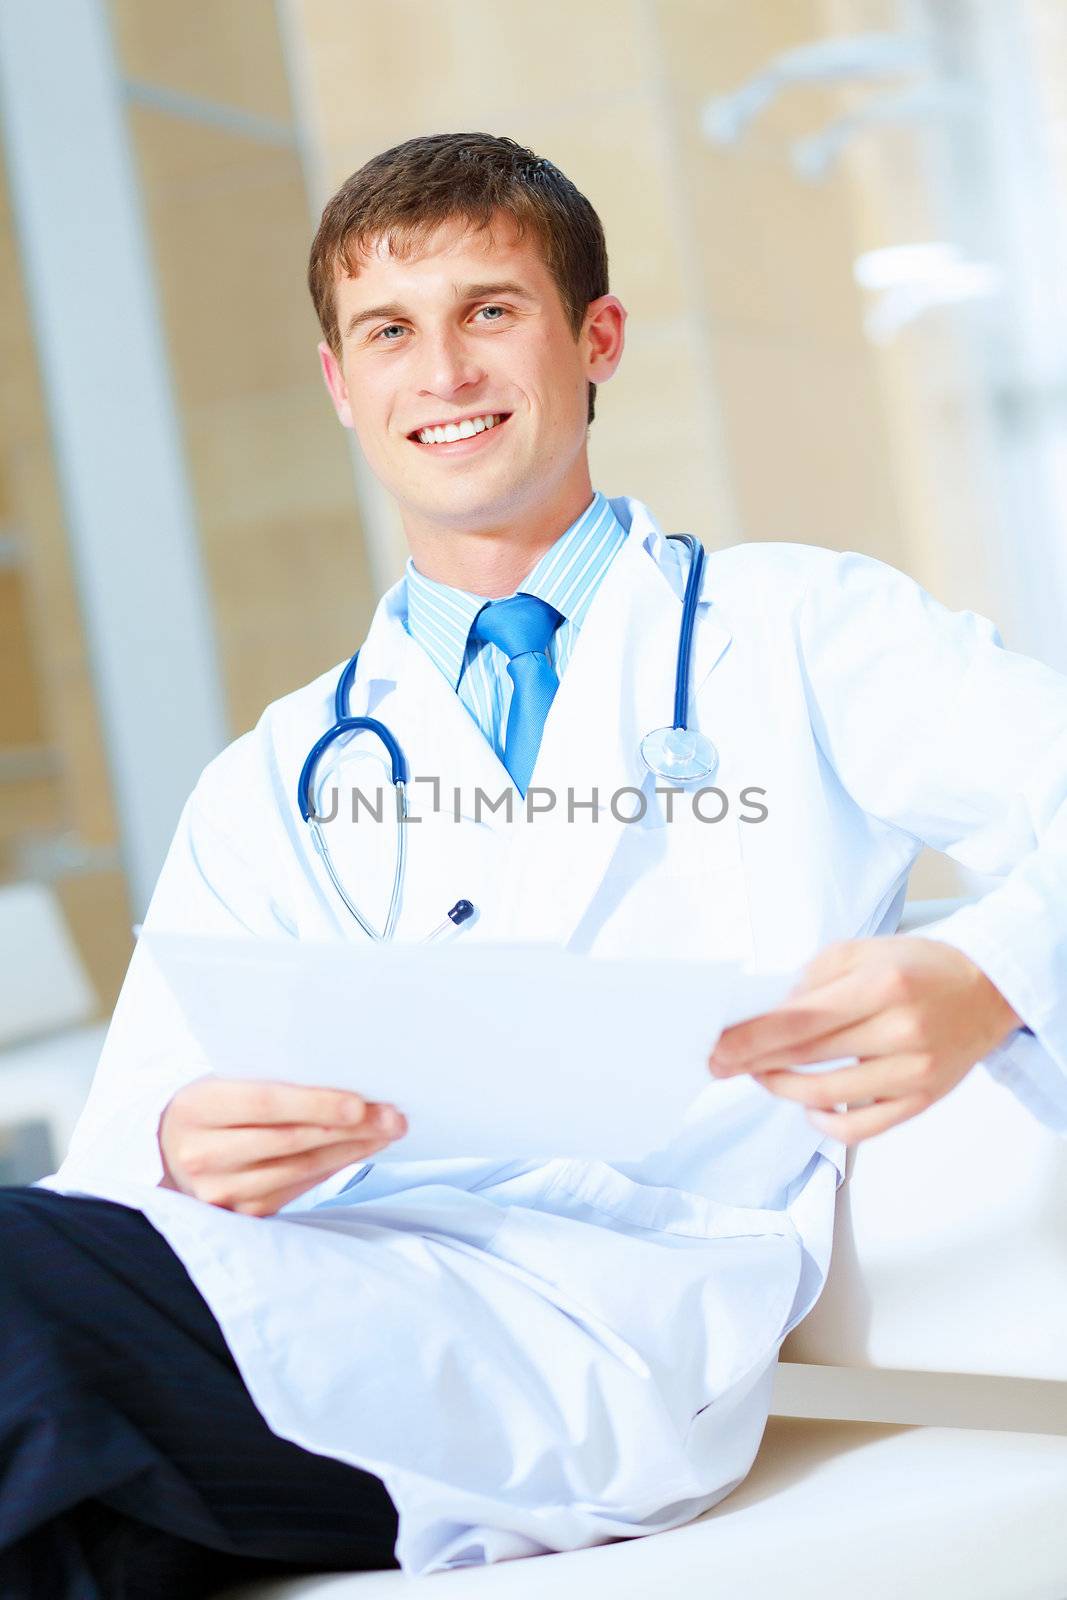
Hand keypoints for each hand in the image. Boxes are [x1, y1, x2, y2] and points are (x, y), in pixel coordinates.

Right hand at [158, 1077, 406, 1215]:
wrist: (175, 1146)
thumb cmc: (215, 1101)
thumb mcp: (226, 1078)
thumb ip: (271, 1076)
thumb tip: (344, 1075)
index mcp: (196, 1107)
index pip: (263, 1105)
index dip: (314, 1104)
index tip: (359, 1102)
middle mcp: (203, 1155)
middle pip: (289, 1141)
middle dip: (349, 1128)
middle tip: (393, 1116)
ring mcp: (222, 1191)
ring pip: (300, 1169)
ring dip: (352, 1149)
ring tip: (387, 1130)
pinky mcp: (243, 1213)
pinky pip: (300, 1188)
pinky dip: (336, 1167)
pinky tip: (361, 1149)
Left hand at [708, 936, 1021, 1145]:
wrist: (988, 990)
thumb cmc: (919, 966)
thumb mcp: (862, 951)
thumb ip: (813, 979)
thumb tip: (766, 1013)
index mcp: (882, 984)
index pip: (800, 1020)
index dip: (751, 1038)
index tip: (717, 1047)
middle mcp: (900, 1030)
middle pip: (807, 1057)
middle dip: (753, 1062)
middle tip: (720, 1063)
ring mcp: (914, 1071)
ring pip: (826, 1096)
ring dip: (782, 1088)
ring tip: (762, 1074)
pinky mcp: (923, 1100)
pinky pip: (862, 1128)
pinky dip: (826, 1123)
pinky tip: (809, 1106)